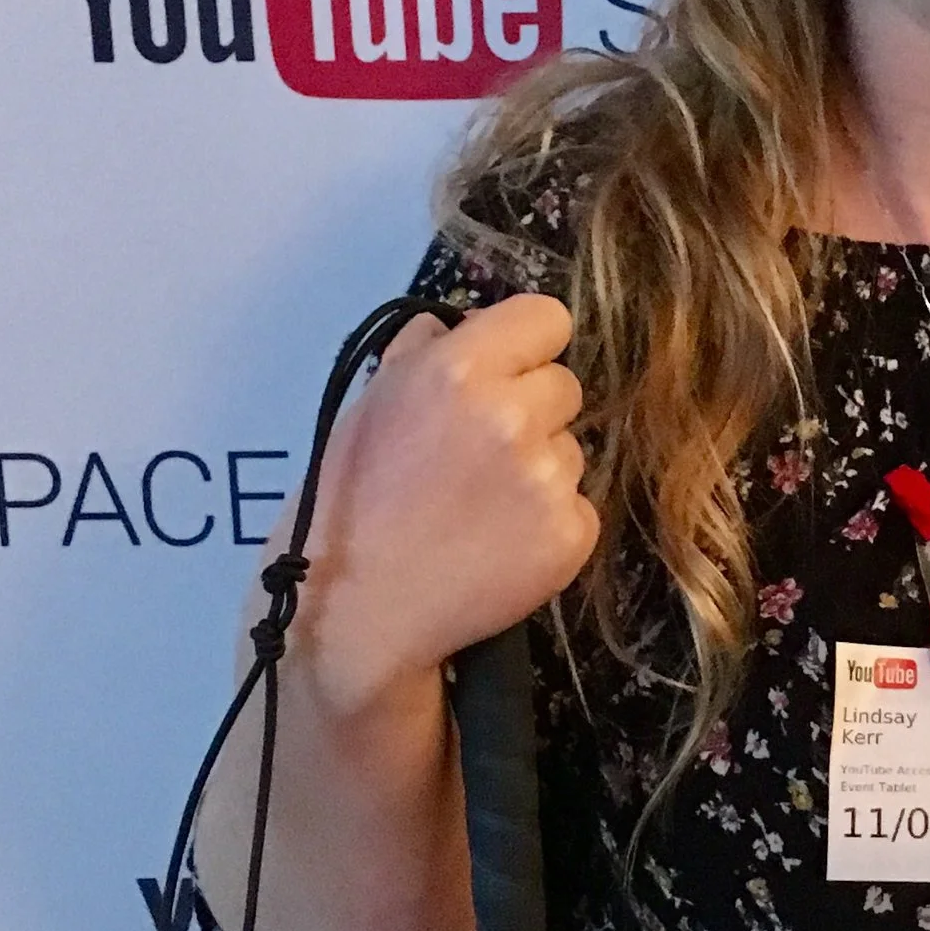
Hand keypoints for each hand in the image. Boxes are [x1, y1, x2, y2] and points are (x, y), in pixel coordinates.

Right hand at [292, 295, 599, 715]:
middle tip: (482, 452)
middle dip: (531, 410)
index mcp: (458, 370)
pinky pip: (579, 506)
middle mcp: (512, 415)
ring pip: (571, 448)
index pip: (547, 317)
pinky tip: (500, 543)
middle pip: (565, 385)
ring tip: (480, 507)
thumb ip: (422, 352)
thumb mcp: (371, 406)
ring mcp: (548, 478)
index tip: (508, 370)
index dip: (526, 345)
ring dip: (538, 468)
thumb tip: (462, 324)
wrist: (359, 613)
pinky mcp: (572, 533)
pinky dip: (549, 523)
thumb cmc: (350, 506)